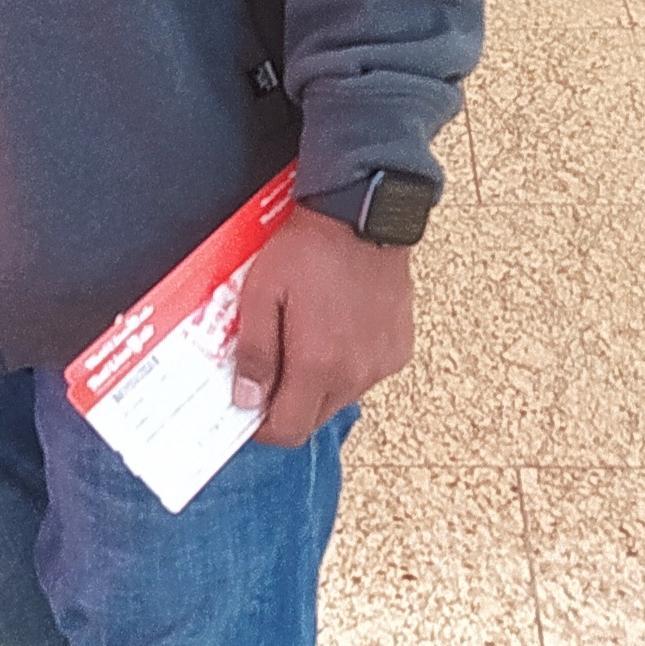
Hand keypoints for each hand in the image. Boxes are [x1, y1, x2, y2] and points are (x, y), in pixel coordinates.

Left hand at [230, 203, 415, 446]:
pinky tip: (335, 328)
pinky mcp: (398, 349)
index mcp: (318, 364)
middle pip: (313, 418)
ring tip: (304, 337)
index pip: (288, 430)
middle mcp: (355, 373)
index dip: (262, 427)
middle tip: (270, 365)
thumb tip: (246, 400)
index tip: (248, 407)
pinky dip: (345, 364)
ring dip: (316, 383)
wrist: (364, 215)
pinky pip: (364, 375)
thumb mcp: (261, 294)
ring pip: (339, 398)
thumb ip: (254, 353)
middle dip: (287, 403)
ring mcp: (381, 363)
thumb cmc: (310, 248)